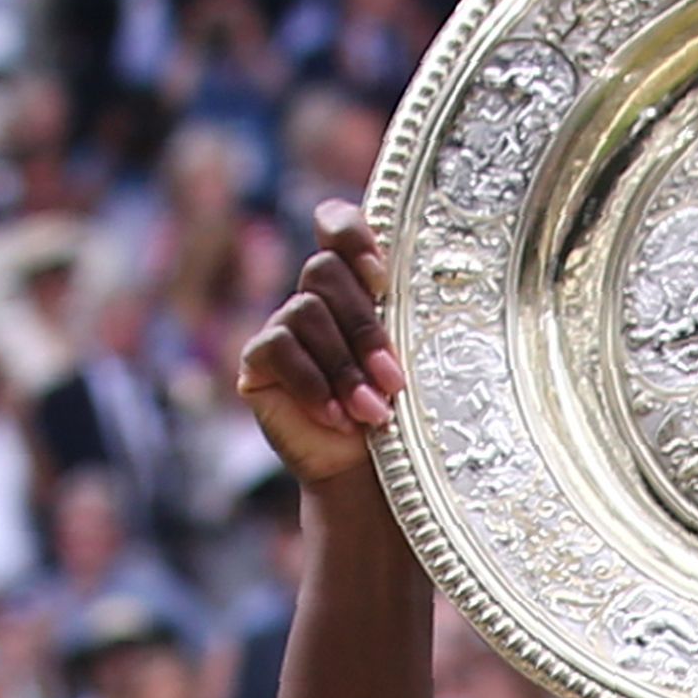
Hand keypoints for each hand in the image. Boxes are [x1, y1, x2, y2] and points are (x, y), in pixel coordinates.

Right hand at [237, 201, 401, 490]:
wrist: (372, 474)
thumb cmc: (405, 414)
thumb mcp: (415, 361)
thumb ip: (411, 318)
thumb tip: (439, 292)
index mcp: (357, 284)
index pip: (335, 224)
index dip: (349, 234)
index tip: (381, 277)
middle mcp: (315, 296)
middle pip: (325, 271)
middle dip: (364, 328)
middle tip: (393, 379)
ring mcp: (283, 326)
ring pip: (305, 311)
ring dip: (344, 366)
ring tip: (372, 412)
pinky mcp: (258, 361)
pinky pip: (277, 348)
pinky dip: (312, 384)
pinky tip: (337, 417)